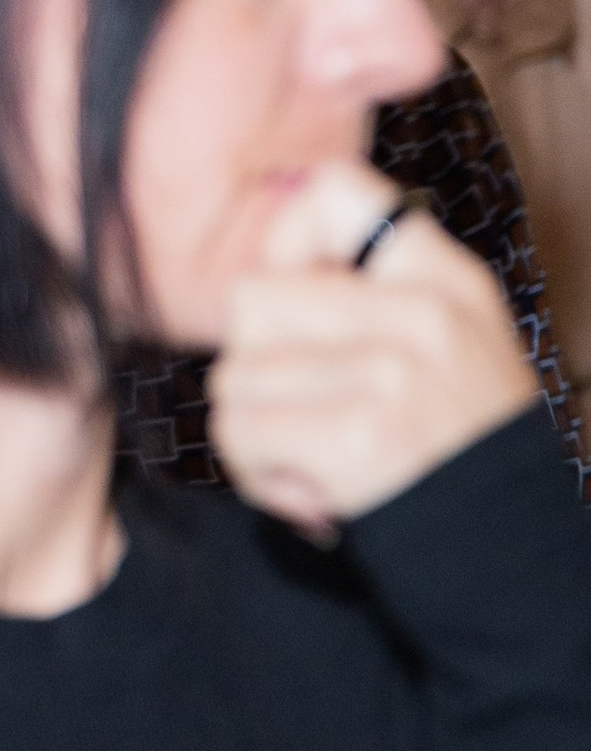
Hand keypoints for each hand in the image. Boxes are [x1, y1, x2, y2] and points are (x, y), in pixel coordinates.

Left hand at [211, 164, 534, 535]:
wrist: (514, 561)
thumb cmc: (457, 455)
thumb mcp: (449, 346)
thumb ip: (373, 294)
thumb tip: (272, 249)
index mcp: (446, 279)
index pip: (336, 189)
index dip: (285, 244)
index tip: (296, 305)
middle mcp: (424, 312)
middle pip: (253, 298)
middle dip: (254, 365)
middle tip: (301, 414)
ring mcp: (394, 372)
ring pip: (235, 373)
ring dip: (254, 431)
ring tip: (313, 459)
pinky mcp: (362, 436)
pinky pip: (242, 430)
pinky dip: (257, 472)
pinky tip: (309, 491)